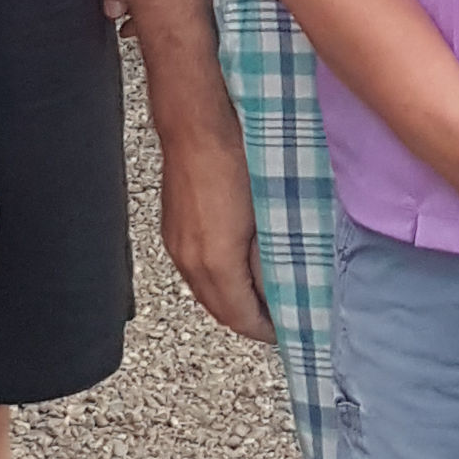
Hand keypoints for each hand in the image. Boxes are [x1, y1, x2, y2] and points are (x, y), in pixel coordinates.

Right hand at [160, 112, 273, 342]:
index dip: (266, 330)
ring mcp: (177, 247)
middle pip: (220, 312)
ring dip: (230, 303)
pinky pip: (194, 273)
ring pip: (204, 293)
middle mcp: (190, 261)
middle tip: (277, 322)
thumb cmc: (235, 161)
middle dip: (248, 322)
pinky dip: (215, 284)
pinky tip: (233, 273)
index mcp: (216, 262)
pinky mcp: (172, 232)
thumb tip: (282, 285)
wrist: (197, 127)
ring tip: (259, 301)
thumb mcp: (266, 215)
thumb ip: (271, 258)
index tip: (287, 331)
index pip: (241, 317)